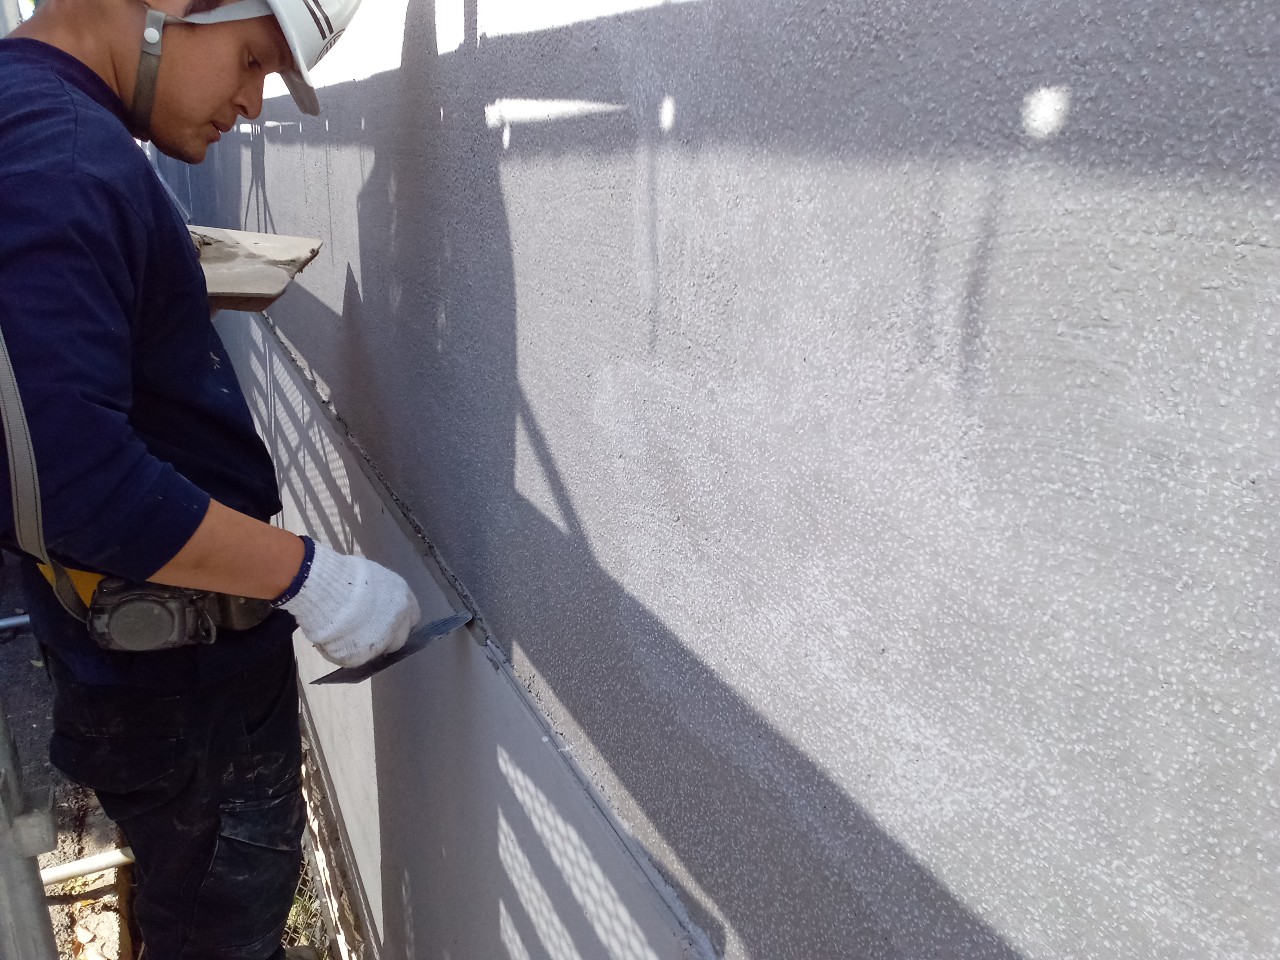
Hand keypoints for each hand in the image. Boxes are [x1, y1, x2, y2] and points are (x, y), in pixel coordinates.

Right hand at [275, 540, 420, 666]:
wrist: (329, 591)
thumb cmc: (345, 575)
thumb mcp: (372, 577)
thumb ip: (380, 594)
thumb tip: (374, 601)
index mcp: (404, 599)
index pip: (411, 618)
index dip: (397, 622)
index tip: (384, 622)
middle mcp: (399, 622)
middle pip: (398, 639)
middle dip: (384, 639)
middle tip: (362, 632)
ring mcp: (382, 641)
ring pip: (375, 650)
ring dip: (361, 645)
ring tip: (340, 633)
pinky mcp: (361, 656)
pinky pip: (352, 659)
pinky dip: (341, 653)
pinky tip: (330, 640)